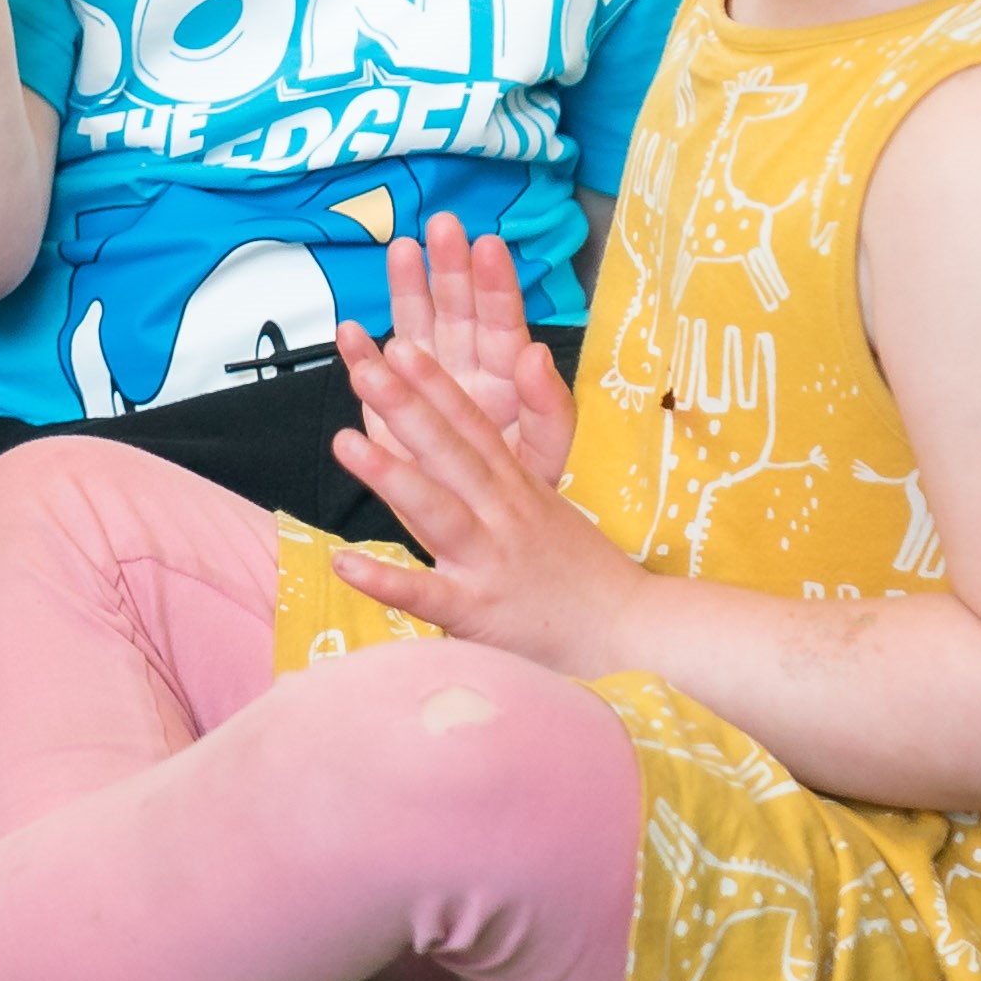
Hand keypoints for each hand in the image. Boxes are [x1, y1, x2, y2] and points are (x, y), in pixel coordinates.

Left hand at [329, 308, 645, 672]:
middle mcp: (502, 515)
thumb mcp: (551, 501)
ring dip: (391, 476)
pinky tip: (346, 565)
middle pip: (451, 452)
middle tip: (365, 370)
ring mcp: (490, 561)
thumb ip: (517, 455)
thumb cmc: (583, 571)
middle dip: (406, 407)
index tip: (400, 348)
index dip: (435, 384)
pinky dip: (387, 581)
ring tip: (344, 443)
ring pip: (437, 511)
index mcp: (516, 487)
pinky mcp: (479, 612)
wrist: (635, 633)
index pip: (472, 425)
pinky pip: (427, 595)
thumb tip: (519, 381)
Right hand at [371, 215, 577, 487]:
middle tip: (442, 226)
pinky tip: (348, 331)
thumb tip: (536, 352)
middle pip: (458, 310)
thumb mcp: (547, 453)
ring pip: (415, 327)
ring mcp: (425, 382)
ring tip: (401, 252)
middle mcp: (465, 368)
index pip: (501, 320)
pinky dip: (358, 355)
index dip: (494, 283)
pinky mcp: (388, 408)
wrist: (483, 533)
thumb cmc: (522, 489)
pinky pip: (371, 373)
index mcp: (507, 376)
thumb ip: (549, 407)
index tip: (487, 245)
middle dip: (449, 268)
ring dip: (407, 290)